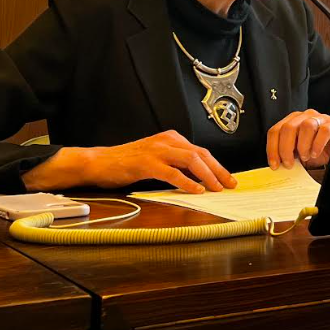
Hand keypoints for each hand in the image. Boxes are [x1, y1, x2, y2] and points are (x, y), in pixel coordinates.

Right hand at [23, 131, 235, 194]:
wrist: (99, 162)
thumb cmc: (128, 163)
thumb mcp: (156, 159)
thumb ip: (175, 163)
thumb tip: (200, 178)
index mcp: (171, 139)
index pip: (201, 152)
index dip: (217, 166)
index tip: (229, 179)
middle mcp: (167, 141)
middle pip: (201, 154)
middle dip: (218, 171)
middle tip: (230, 185)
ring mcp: (157, 151)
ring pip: (190, 160)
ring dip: (207, 176)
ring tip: (216, 189)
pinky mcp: (146, 163)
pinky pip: (172, 172)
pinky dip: (187, 182)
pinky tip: (196, 190)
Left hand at [268, 109, 329, 168]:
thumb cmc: (314, 150)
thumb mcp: (297, 151)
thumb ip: (286, 153)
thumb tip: (275, 165)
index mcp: (292, 121)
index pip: (275, 130)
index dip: (272, 148)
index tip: (274, 164)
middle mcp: (304, 116)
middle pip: (288, 128)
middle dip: (285, 149)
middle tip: (289, 163)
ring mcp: (319, 118)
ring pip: (306, 126)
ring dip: (303, 146)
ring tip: (305, 157)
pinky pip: (324, 131)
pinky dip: (317, 145)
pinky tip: (315, 153)